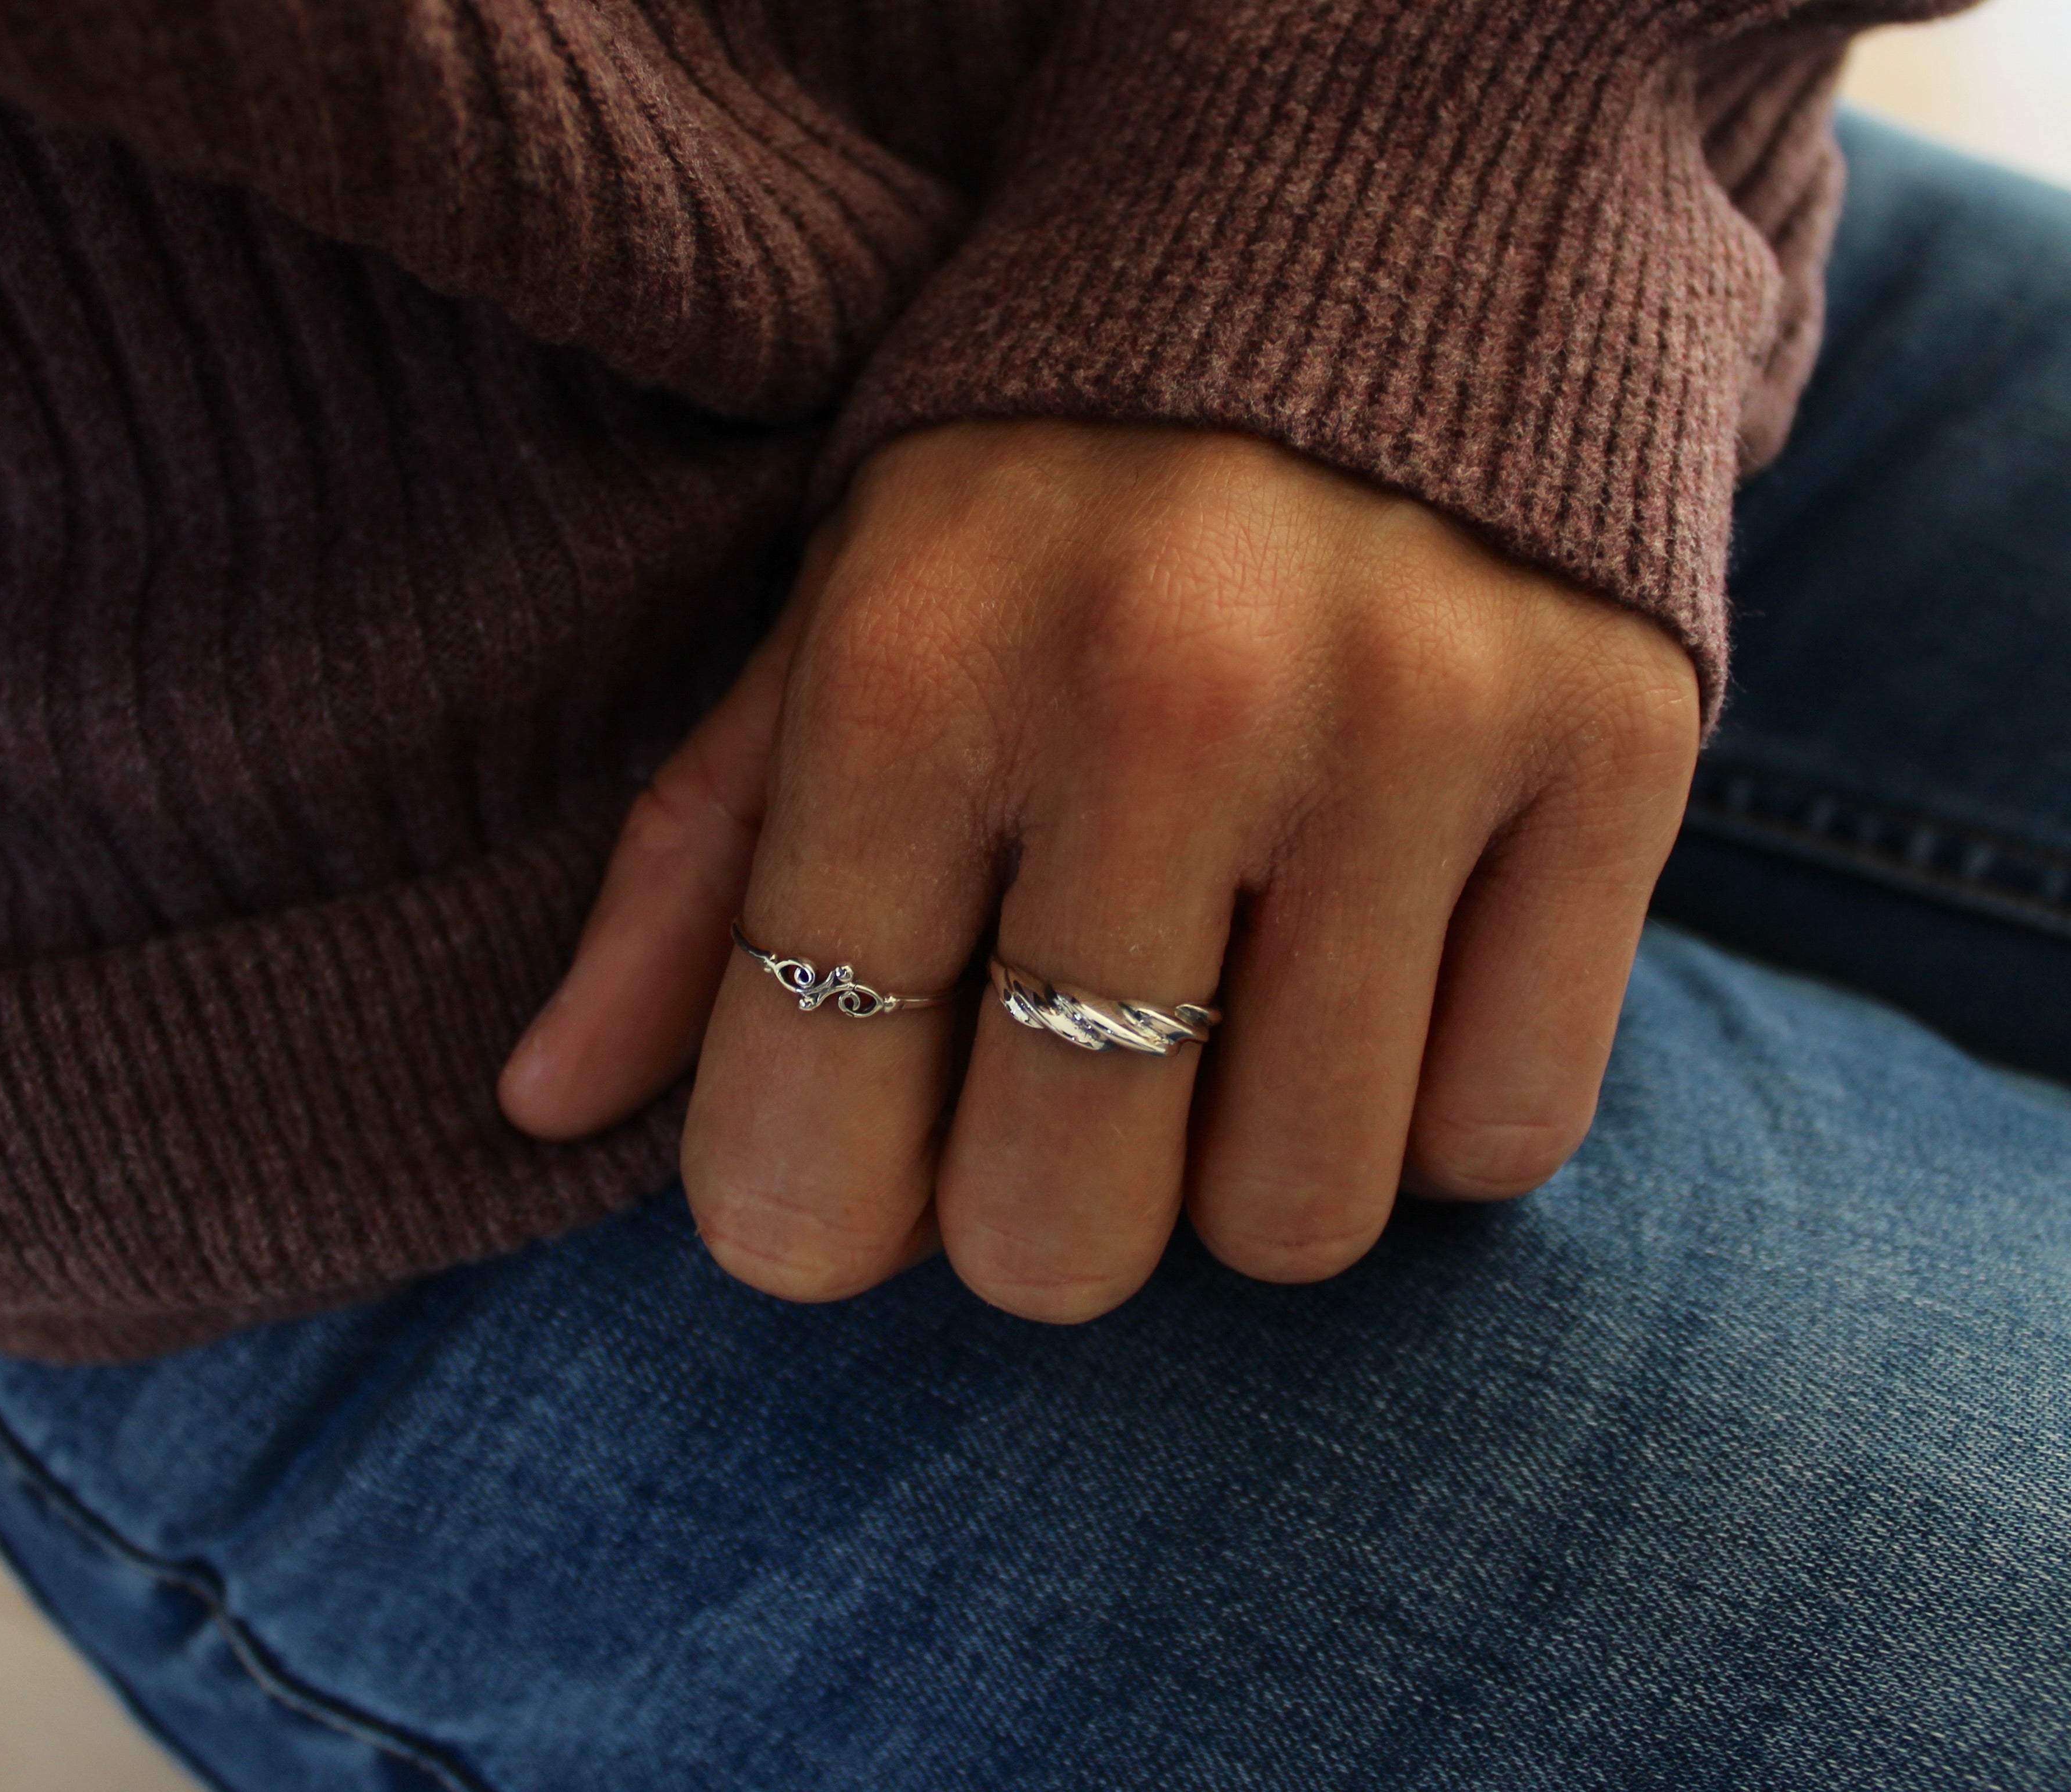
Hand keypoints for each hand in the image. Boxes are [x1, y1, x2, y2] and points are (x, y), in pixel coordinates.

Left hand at [500, 421, 1699, 1319]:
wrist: (1367, 214)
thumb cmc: (1049, 471)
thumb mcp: (834, 614)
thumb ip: (693, 870)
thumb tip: (544, 1104)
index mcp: (913, 669)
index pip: (811, 1132)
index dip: (807, 1220)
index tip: (846, 1183)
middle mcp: (1164, 698)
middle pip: (1061, 1230)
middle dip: (1035, 1215)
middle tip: (1056, 1092)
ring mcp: (1414, 725)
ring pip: (1297, 1218)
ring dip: (1238, 1175)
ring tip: (1232, 1018)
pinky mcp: (1613, 745)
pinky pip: (1500, 1133)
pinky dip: (1425, 1115)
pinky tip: (1385, 982)